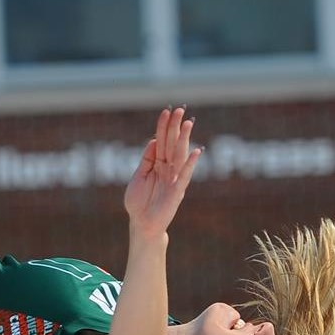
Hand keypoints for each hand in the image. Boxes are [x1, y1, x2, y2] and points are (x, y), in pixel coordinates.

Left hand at [123, 106, 201, 238]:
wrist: (141, 223)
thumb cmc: (139, 202)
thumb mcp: (138, 176)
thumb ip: (146, 160)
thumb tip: (154, 140)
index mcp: (157, 164)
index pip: (161, 141)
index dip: (163, 127)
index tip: (166, 111)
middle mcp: (167, 169)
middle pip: (172, 144)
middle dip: (175, 127)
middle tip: (180, 110)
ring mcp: (173, 178)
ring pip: (180, 155)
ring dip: (184, 139)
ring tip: (188, 123)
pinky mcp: (177, 191)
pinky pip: (185, 176)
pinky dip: (191, 164)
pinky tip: (196, 152)